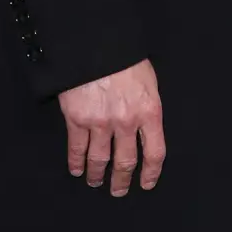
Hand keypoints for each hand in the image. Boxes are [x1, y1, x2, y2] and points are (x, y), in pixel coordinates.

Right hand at [58, 59, 165, 195]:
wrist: (97, 41)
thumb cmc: (125, 55)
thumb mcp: (148, 79)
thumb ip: (147, 104)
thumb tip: (145, 125)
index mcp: (150, 111)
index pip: (155, 152)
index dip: (151, 173)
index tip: (146, 183)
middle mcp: (127, 122)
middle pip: (126, 162)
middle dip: (122, 180)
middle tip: (119, 190)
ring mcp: (101, 122)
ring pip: (100, 160)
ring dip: (97, 175)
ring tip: (96, 182)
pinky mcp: (78, 119)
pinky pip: (77, 149)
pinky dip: (76, 162)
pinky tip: (76, 169)